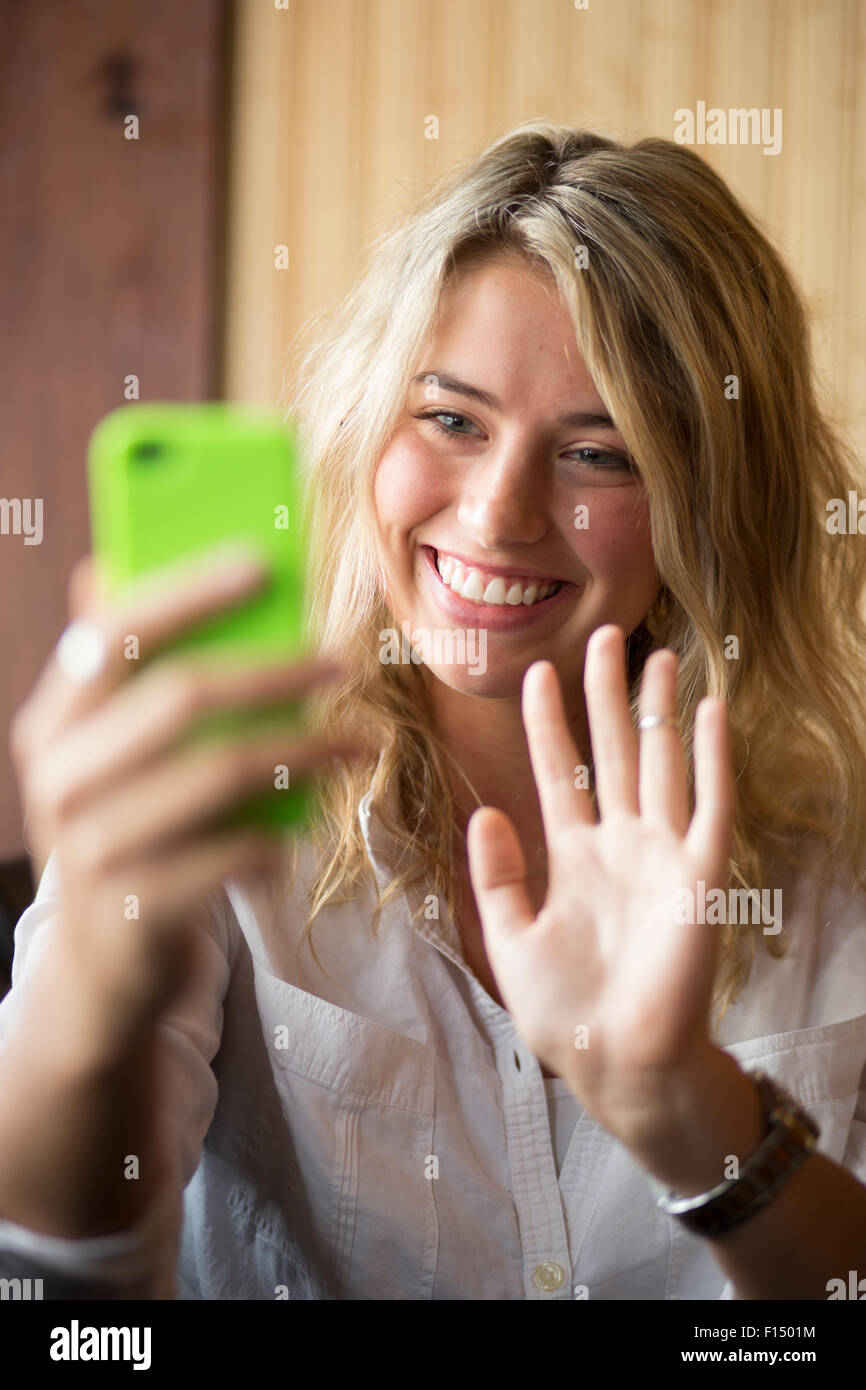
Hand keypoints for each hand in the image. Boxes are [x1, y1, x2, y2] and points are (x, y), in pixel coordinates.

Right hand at [9, 544, 366, 1052]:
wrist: (100, 965)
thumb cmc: (127, 831)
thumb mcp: (108, 754)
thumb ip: (118, 670)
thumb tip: (109, 564)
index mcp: (53, 720)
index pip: (115, 632)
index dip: (190, 591)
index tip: (264, 564)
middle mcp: (60, 776)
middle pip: (182, 694)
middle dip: (277, 670)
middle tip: (345, 660)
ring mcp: (93, 846)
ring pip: (222, 770)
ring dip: (308, 748)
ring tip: (361, 741)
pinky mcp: (138, 906)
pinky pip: (236, 849)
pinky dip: (280, 834)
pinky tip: (296, 830)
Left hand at [466, 624, 733, 1147]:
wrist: (617, 1065)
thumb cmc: (564, 1014)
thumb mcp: (510, 940)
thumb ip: (496, 877)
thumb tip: (485, 811)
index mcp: (573, 858)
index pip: (559, 772)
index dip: (549, 722)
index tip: (534, 673)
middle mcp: (619, 845)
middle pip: (612, 751)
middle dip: (605, 694)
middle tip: (602, 635)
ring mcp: (662, 856)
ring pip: (660, 764)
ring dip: (658, 710)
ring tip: (657, 654)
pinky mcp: (702, 875)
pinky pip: (711, 804)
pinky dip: (712, 757)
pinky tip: (710, 710)